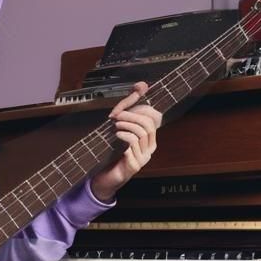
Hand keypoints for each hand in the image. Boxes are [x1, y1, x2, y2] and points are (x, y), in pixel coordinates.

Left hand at [90, 81, 162, 202]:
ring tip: (115, 126)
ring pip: (141, 135)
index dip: (141, 108)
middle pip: (147, 125)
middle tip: (116, 117)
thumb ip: (128, 105)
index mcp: (149, 137)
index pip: (154, 117)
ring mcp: (143, 157)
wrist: (106, 176)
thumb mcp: (120, 125)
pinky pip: (132, 148)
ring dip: (126, 127)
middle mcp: (150, 147)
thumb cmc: (113, 150)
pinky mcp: (134, 165)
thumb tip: (142, 84)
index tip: (124, 107)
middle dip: (131, 117)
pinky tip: (116, 136)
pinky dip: (124, 138)